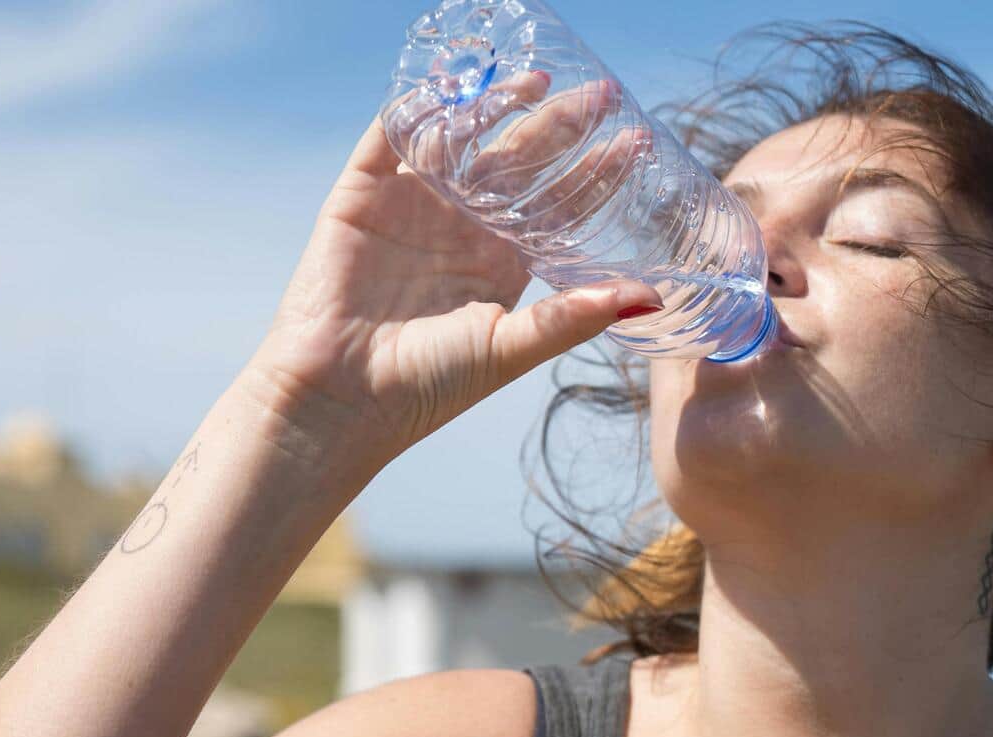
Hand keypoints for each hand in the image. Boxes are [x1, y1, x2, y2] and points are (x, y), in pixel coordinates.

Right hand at [245, 72, 660, 464]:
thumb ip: (573, 317)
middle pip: (519, 160)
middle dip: (560, 125)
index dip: (597, 172)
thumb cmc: (429, 386)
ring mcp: (413, 206)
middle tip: (599, 93)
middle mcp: (464, 227)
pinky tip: (451, 85)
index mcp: (504, 261)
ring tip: (534, 81)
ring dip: (494, 105)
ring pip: (462, 138)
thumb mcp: (512, 348)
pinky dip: (417, 108)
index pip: (561, 204)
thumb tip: (650, 298)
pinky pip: (392, 137)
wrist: (342, 399)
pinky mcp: (362, 195)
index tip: (637, 140)